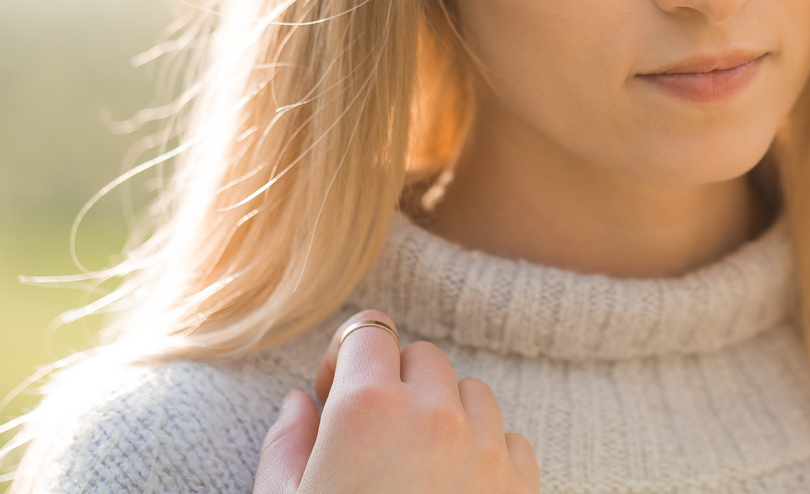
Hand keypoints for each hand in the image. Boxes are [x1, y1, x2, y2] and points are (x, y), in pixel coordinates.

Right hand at [253, 309, 538, 493]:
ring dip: (445, 416)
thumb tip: (301, 403)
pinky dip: (485, 455)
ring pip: (471, 393)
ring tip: (415, 472)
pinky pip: (509, 439)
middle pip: (423, 358)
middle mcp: (434, 413)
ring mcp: (486, 449)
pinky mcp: (522, 485)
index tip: (338, 396)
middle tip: (373, 442)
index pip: (368, 331)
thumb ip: (287, 446)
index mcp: (367, 408)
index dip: (349, 360)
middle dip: (397, 386)